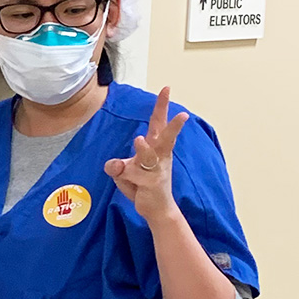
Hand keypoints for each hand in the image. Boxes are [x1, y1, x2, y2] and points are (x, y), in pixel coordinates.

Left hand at [104, 87, 188, 221]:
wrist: (156, 210)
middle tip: (183, 114)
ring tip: (138, 139)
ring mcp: (157, 170)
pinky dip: (124, 174)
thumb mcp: (123, 172)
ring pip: (150, 156)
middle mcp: (160, 156)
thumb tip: (114, 164)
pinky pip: (133, 175)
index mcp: (155, 147)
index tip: (166, 88)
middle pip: (166, 137)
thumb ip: (116, 166)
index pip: (158, 123)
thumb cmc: (142, 185)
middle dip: (173, 125)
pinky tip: (121, 175)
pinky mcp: (152, 184)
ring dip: (143, 149)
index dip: (161, 106)